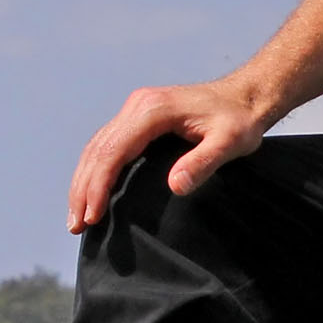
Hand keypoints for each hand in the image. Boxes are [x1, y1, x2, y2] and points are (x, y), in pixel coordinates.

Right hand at [67, 77, 274, 233]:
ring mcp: (136, 109)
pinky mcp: (139, 116)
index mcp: (152, 110)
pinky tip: (92, 192)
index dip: (99, 186)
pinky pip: (108, 144)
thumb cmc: (240, 120)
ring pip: (97, 147)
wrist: (247, 95)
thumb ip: (202, 163)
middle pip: (97, 150)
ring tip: (77, 217)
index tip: (92, 217)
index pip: (113, 152)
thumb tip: (174, 186)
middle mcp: (137, 106)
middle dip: (83, 190)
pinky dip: (95, 169)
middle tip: (75, 226)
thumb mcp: (230, 143)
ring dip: (83, 181)